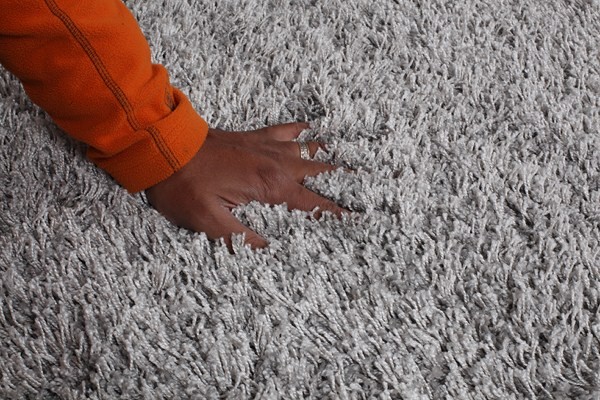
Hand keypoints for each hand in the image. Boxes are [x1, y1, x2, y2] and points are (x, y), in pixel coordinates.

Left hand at [145, 122, 346, 249]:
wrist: (164, 148)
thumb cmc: (183, 186)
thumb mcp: (208, 222)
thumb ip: (241, 238)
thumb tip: (267, 251)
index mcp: (269, 186)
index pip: (312, 203)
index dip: (336, 212)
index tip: (358, 218)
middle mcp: (275, 164)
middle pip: (319, 173)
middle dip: (344, 180)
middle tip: (369, 183)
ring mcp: (265, 147)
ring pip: (308, 150)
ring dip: (330, 155)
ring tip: (354, 157)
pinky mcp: (253, 138)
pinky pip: (284, 130)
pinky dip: (301, 130)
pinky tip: (312, 128)